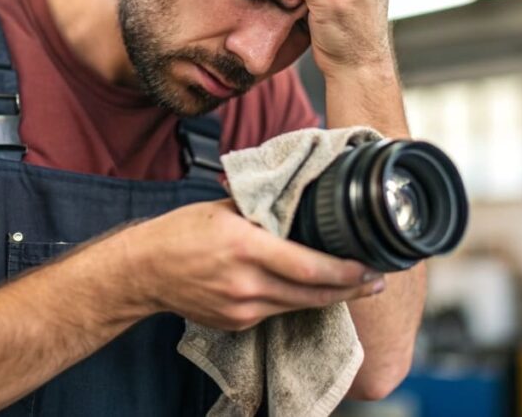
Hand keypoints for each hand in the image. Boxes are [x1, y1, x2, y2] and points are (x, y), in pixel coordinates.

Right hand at [122, 199, 383, 330]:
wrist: (144, 271)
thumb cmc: (182, 231)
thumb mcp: (224, 208)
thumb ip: (265, 208)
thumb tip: (301, 197)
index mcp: (245, 247)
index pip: (309, 266)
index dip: (345, 272)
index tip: (369, 267)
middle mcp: (246, 284)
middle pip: (312, 293)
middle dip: (350, 289)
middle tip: (376, 281)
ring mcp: (241, 309)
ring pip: (299, 306)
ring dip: (329, 297)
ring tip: (354, 287)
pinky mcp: (236, 324)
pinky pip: (277, 312)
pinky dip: (296, 301)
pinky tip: (310, 290)